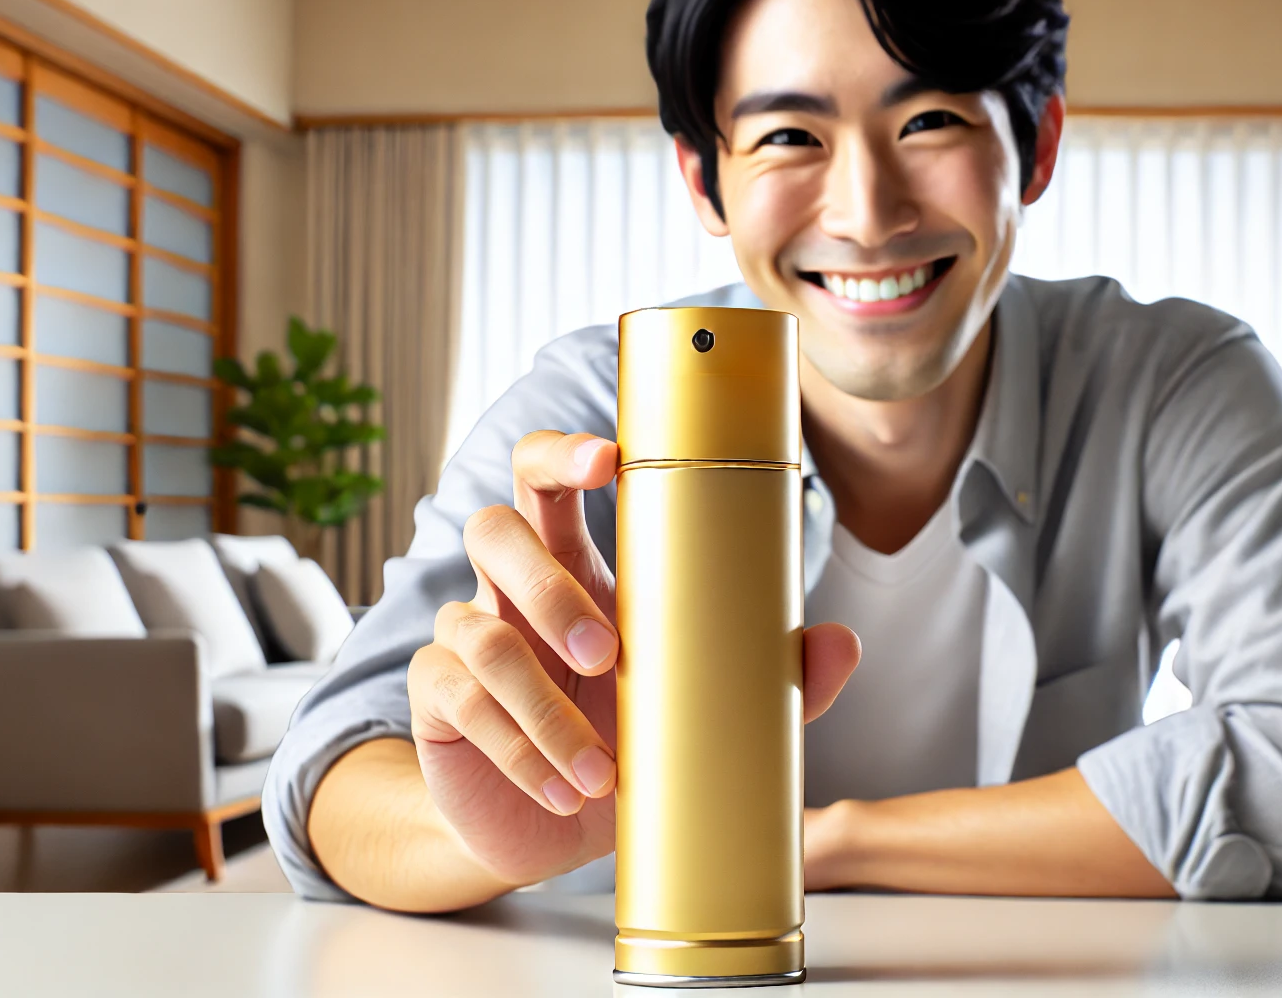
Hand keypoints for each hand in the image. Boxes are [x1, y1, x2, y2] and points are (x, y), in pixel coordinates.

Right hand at [407, 431, 861, 886]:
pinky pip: (460, 699)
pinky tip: (563, 790)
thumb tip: (843, 644)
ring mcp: (466, 638)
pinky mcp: (438, 699)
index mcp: (576, 565)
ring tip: (599, 769)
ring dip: (542, 703)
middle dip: (550, 586)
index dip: (565, 454)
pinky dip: (518, 750)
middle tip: (607, 652)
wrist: (549, 827)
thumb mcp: (699, 708)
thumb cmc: (623, 741)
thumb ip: (772, 677)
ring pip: (476, 628)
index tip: (607, 459)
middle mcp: (511, 589)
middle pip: (493, 528)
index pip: (547, 478)